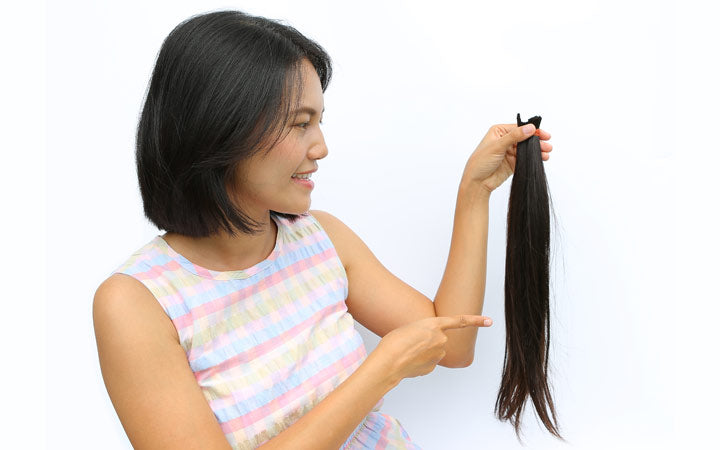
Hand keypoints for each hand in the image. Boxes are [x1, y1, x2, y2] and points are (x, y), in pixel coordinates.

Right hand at [370, 315, 492, 382]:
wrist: (388, 362)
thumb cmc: (394, 342)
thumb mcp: (410, 328)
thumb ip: (425, 333)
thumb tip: (430, 348)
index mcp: (434, 324)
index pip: (460, 321)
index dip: (476, 321)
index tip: (490, 321)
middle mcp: (440, 339)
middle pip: (438, 339)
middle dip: (428, 341)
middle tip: (410, 342)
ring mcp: (438, 355)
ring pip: (433, 352)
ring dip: (423, 352)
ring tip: (407, 351)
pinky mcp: (432, 367)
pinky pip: (428, 362)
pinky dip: (420, 362)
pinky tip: (409, 361)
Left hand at [461, 123, 552, 193]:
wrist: (477, 182)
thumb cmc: (480, 162)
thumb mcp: (497, 146)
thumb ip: (514, 137)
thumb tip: (530, 128)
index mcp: (499, 132)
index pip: (519, 128)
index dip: (532, 130)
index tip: (543, 134)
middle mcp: (505, 140)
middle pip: (525, 138)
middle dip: (536, 141)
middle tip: (547, 144)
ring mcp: (509, 152)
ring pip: (527, 148)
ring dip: (537, 150)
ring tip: (547, 152)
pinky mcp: (513, 162)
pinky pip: (526, 158)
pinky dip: (534, 158)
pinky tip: (542, 158)